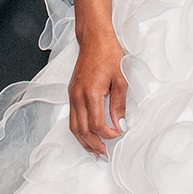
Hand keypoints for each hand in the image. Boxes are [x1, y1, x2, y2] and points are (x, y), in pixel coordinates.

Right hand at [69, 35, 128, 157]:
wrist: (94, 39)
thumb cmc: (109, 54)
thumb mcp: (121, 79)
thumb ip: (119, 104)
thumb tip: (120, 124)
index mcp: (91, 92)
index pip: (96, 124)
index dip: (107, 134)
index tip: (118, 135)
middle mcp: (77, 96)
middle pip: (82, 130)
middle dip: (93, 144)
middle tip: (105, 154)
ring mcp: (72, 95)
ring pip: (73, 126)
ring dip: (83, 141)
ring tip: (94, 151)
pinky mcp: (71, 93)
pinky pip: (72, 117)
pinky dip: (79, 130)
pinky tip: (87, 136)